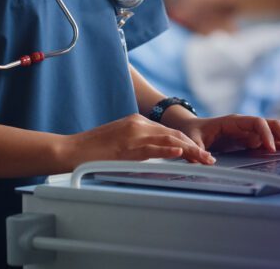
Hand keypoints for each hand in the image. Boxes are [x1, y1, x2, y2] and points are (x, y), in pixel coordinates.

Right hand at [67, 114, 215, 167]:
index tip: (199, 152)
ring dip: (189, 150)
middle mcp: (137, 124)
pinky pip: (151, 148)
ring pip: (167, 140)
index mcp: (137, 121)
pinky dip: (167, 149)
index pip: (169, 131)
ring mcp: (132, 134)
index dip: (187, 142)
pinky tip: (180, 152)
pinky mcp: (125, 146)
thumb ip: (137, 144)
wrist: (70, 149)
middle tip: (209, 158)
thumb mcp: (119, 142)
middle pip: (173, 134)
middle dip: (194, 146)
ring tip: (203, 159)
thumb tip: (154, 153)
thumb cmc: (92, 150)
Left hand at [164, 114, 279, 155]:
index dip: (265, 134)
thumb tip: (208, 161)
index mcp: (234, 121)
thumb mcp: (193, 140)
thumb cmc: (193, 132)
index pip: (256, 123)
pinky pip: (272, 141)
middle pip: (272, 125)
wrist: (191, 129)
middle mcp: (246, 125)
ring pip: (275, 132)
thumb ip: (198, 150)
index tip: (270, 149)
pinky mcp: (253, 141)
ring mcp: (251, 132)